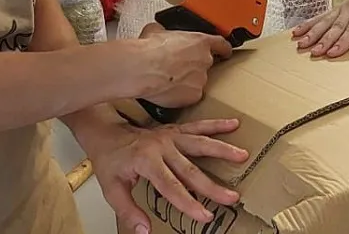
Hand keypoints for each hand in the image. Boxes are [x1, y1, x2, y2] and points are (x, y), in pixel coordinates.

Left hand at [88, 119, 247, 233]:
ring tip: (242, 155)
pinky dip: (216, 125)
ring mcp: (170, 136)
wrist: (107, 133)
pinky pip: (198, 126)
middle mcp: (162, 147)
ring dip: (222, 149)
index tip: (205, 215)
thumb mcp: (112, 190)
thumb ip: (129, 211)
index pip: (171, 186)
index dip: (188, 203)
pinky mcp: (175, 130)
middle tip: (232, 197)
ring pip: (200, 142)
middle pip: (191, 168)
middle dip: (212, 185)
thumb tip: (145, 231)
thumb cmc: (111, 162)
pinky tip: (233, 124)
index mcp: (146, 162)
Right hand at [140, 30, 232, 107]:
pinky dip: (182, 95)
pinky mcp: (194, 96)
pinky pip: (191, 96)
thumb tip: (159, 32)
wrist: (143, 69)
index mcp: (200, 41)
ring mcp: (201, 79)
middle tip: (178, 67)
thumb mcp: (157, 31)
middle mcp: (205, 60)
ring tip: (169, 80)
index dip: (223, 49)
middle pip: (206, 64)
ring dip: (188, 81)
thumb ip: (166, 32)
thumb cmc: (149, 50)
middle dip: (194, 66)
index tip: (225, 52)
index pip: (221, 45)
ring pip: (198, 81)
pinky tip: (169, 91)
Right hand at [292, 0, 348, 56]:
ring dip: (312, 33)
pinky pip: (321, 17)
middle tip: (314, 53)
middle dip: (324, 40)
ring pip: (325, 21)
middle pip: (336, 26)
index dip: (344, 41)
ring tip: (300, 43)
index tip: (334, 53)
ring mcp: (342, 7)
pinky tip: (297, 32)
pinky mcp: (337, 8)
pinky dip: (309, 24)